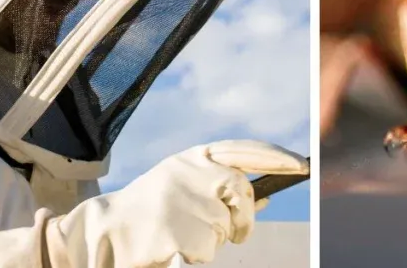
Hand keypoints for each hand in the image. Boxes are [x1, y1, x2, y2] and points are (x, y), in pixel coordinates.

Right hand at [44, 140, 307, 267]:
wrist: (104, 233)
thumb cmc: (150, 212)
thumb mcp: (185, 188)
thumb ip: (221, 189)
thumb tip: (268, 199)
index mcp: (190, 159)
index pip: (241, 151)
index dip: (274, 156)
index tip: (302, 165)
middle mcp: (189, 173)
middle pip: (242, 192)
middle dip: (244, 216)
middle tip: (239, 233)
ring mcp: (183, 201)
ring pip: (225, 227)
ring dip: (214, 239)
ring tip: (183, 236)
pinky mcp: (178, 232)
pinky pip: (207, 250)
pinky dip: (196, 254)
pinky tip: (173, 248)